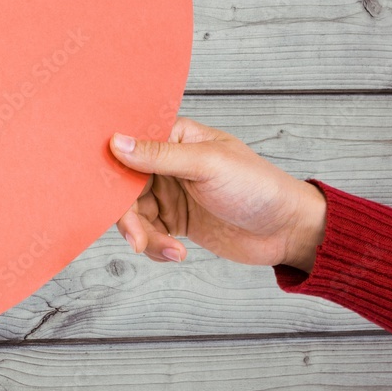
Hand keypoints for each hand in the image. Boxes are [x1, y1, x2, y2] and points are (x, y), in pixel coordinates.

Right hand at [108, 117, 326, 271]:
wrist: (287, 230)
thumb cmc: (257, 186)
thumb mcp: (207, 165)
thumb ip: (159, 155)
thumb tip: (116, 142)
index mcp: (174, 137)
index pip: (128, 148)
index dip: (113, 170)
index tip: (104, 195)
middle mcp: (166, 163)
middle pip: (124, 187)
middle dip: (128, 217)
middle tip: (138, 239)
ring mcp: (169, 192)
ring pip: (133, 215)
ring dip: (145, 237)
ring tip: (171, 250)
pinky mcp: (174, 220)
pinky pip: (148, 233)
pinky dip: (155, 247)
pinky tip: (177, 253)